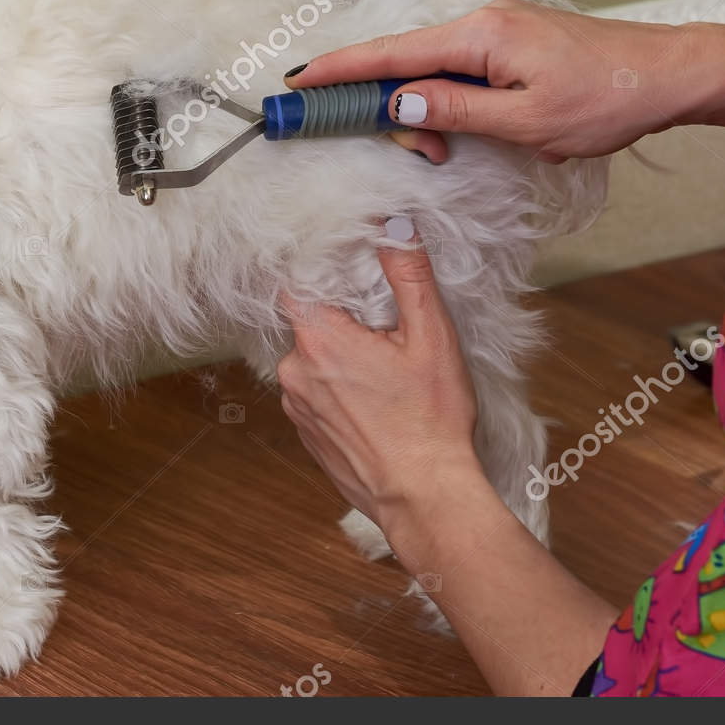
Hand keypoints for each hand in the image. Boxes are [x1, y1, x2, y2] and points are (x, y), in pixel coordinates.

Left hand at [277, 243, 481, 532]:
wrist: (424, 498)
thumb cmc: (431, 421)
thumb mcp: (431, 337)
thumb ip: (408, 276)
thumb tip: (394, 226)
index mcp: (318, 340)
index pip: (297, 282)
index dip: (322, 270)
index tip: (350, 271)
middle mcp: (293, 371)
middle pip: (309, 321)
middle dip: (344, 319)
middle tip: (386, 335)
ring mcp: (295, 405)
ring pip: (313, 358)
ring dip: (342, 358)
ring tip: (386, 377)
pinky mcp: (305, 432)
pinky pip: (316, 392)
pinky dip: (340, 390)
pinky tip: (376, 404)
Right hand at [286, 0, 698, 162]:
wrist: (670, 74)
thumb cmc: (608, 98)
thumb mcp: (525, 122)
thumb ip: (455, 110)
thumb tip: (397, 103)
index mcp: (480, 35)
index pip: (389, 54)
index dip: (339, 70)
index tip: (297, 81)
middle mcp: (482, 21)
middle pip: (407, 65)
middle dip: (399, 113)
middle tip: (425, 155)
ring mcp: (497, 28)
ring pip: (433, 72)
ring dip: (430, 113)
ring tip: (454, 149)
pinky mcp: (511, 41)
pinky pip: (459, 70)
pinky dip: (451, 101)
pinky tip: (472, 126)